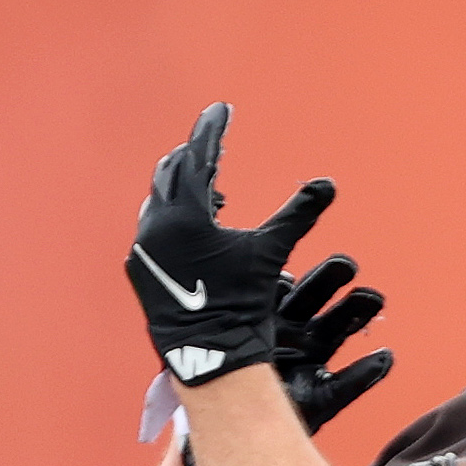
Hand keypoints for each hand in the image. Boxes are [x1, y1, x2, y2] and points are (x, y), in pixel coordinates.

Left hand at [129, 102, 339, 390]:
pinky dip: (170, 217)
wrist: (209, 354)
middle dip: (194, 156)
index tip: (221, 110)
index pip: (199, 157)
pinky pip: (153, 228)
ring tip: (205, 187)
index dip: (213, 132)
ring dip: (181, 188)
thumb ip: (295, 214)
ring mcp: (143, 248)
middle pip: (172, 173)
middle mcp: (157, 226)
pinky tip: (190, 225)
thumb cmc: (241, 303)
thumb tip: (326, 185)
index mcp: (186, 214)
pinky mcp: (138, 269)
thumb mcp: (269, 252)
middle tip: (210, 143)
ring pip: (159, 201)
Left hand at [176, 253, 391, 465]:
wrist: (215, 432)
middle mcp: (293, 339)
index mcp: (270, 320)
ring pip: (336, 336)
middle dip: (337, 286)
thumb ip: (237, 307)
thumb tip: (263, 279)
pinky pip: (344, 386)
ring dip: (356, 317)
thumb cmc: (210, 380)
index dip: (320, 276)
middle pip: (321, 306)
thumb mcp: (222, 335)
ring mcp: (306, 367)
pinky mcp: (315, 399)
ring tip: (374, 300)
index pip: (301, 291)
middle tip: (350, 269)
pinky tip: (383, 357)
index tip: (336, 263)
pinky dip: (366, 372)